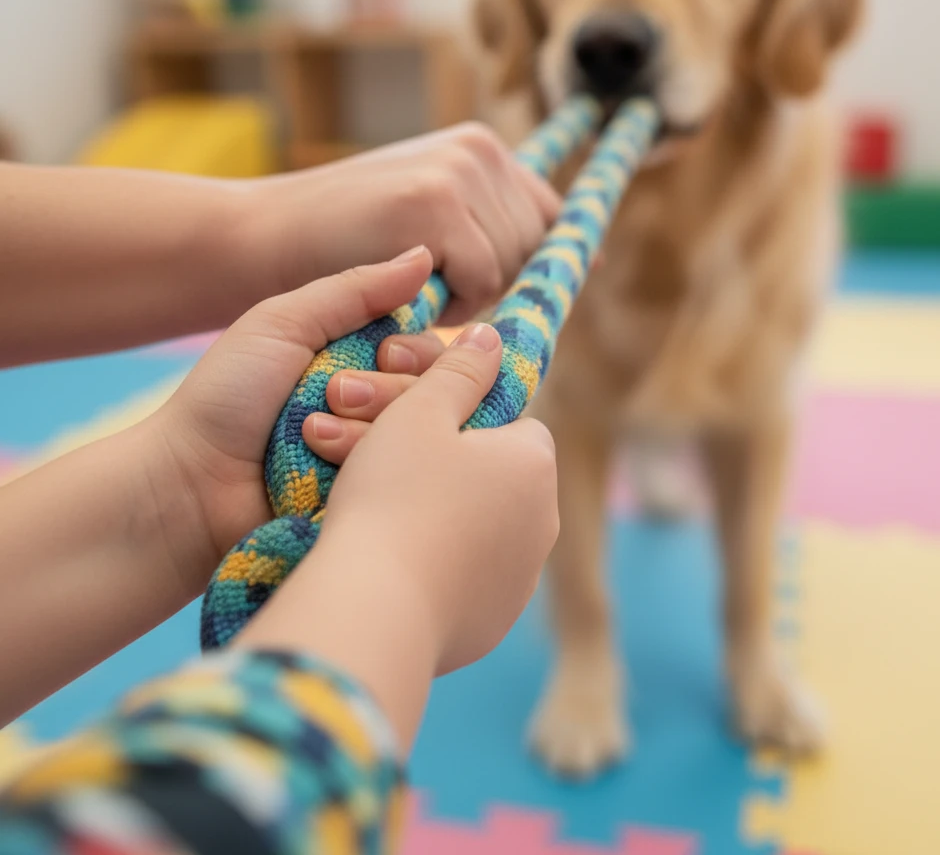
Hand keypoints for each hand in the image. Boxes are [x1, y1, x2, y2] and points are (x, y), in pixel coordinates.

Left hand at [149, 247, 442, 589]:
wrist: (190, 485)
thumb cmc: (227, 396)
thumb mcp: (285, 324)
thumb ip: (356, 290)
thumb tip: (425, 255)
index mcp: (360, 362)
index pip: (428, 351)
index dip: (416, 350)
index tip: (383, 352)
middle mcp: (376, 409)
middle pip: (434, 393)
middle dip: (387, 388)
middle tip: (337, 395)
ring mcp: (375, 458)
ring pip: (422, 436)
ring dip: (369, 426)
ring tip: (315, 435)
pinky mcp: (369, 498)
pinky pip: (402, 480)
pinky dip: (364, 464)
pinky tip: (326, 467)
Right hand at [237, 320, 558, 749]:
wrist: (374, 608)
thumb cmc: (395, 494)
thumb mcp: (419, 411)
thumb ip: (461, 368)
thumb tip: (492, 338)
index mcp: (535, 463)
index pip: (511, 422)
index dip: (461, 418)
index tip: (415, 425)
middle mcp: (544, 521)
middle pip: (491, 475)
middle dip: (441, 463)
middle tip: (380, 461)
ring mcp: (521, 579)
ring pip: (477, 527)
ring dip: (435, 512)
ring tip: (374, 508)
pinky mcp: (492, 622)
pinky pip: (463, 577)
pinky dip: (433, 564)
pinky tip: (388, 557)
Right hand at [246, 123, 561, 325]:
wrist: (266, 238)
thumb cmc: (351, 241)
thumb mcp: (431, 217)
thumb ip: (497, 225)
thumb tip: (591, 259)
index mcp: (482, 147)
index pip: (549, 212)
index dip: (541, 256)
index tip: (543, 282)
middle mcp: (480, 151)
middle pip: (532, 248)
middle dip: (490, 280)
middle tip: (430, 279)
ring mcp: (459, 173)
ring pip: (509, 268)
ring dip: (468, 293)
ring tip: (411, 276)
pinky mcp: (436, 205)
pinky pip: (482, 280)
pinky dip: (449, 300)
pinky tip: (404, 283)